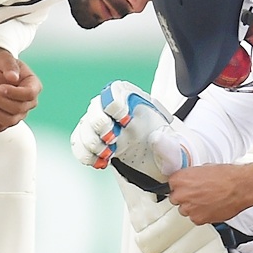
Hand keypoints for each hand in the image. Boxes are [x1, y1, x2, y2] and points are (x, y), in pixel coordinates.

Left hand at [0, 47, 41, 131]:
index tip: (1, 87)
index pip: (30, 94)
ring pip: (10, 121)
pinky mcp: (6, 119)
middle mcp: (29, 101)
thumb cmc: (1, 65)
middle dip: (0, 101)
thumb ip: (9, 66)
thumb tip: (13, 77)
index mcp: (33, 85)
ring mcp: (19, 112)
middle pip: (19, 109)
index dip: (15, 93)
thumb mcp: (4, 59)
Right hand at [70, 81, 187, 180]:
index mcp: (133, 99)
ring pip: (84, 126)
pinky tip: (100, 162)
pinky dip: (85, 154)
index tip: (126, 122)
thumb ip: (169, 146)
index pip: (114, 91)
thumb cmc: (167, 148)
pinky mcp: (91, 138)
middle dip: (101, 126)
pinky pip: (77, 142)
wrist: (157, 159)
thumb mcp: (176, 148)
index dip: (116, 105)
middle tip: (113, 141)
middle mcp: (112, 107)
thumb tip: (156, 138)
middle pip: (94, 107)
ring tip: (108, 155)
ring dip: (92, 143)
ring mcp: (100, 122)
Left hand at [168, 162, 252, 224]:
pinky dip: (202, 214)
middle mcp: (182, 194)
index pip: (171, 184)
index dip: (181, 185)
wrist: (240, 187)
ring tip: (207, 200)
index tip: (186, 186)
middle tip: (197, 194)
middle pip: (175, 199)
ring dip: (193, 207)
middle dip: (185, 197)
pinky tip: (211, 207)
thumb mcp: (205, 168)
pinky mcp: (198, 219)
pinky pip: (195, 218)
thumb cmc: (227, 176)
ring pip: (185, 210)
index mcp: (181, 179)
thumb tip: (192, 180)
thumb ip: (193, 176)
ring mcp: (189, 208)